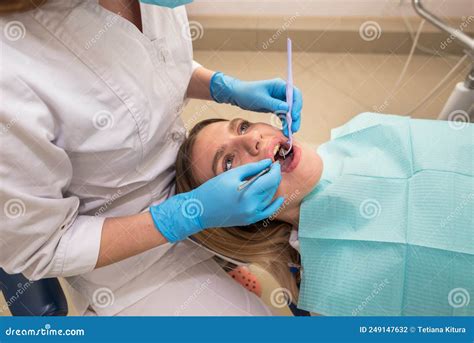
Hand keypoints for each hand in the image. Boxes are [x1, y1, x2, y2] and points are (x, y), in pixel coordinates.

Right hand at [150, 159, 283, 241]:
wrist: (200, 210)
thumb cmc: (213, 190)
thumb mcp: (232, 175)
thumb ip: (252, 168)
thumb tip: (268, 163)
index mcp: (248, 193)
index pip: (270, 179)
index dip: (275, 170)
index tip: (275, 163)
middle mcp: (252, 206)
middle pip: (271, 188)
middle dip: (274, 176)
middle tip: (272, 168)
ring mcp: (252, 215)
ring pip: (270, 198)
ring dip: (272, 187)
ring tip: (269, 177)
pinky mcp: (249, 220)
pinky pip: (267, 212)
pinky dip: (274, 205)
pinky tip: (279, 198)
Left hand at [210, 72, 301, 136]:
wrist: (237, 95)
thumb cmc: (247, 93)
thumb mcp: (260, 99)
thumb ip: (274, 104)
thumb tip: (287, 108)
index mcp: (280, 85)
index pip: (295, 94)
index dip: (297, 105)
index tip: (293, 115)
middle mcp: (282, 92)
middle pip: (294, 104)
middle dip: (295, 116)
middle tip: (294, 128)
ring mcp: (279, 100)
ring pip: (290, 111)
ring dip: (291, 121)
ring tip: (290, 132)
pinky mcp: (276, 107)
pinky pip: (284, 115)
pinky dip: (285, 122)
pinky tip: (285, 130)